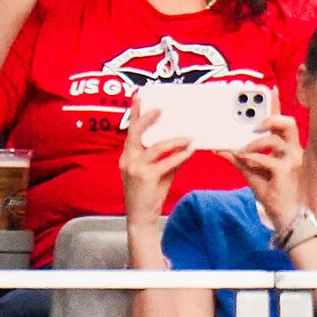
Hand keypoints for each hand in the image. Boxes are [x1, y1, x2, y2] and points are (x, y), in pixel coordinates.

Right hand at [118, 102, 195, 227]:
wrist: (141, 218)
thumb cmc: (148, 196)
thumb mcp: (158, 175)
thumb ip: (169, 160)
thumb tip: (185, 148)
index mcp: (127, 157)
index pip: (130, 131)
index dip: (134, 113)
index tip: (139, 97)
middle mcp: (128, 159)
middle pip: (136, 132)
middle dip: (148, 118)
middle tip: (161, 109)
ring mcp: (135, 168)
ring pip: (156, 147)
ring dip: (175, 141)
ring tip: (188, 137)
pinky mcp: (146, 177)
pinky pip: (166, 162)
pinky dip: (180, 156)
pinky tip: (189, 151)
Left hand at [231, 111, 304, 234]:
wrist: (286, 218)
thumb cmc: (273, 194)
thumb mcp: (252, 174)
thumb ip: (238, 160)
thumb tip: (220, 148)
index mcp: (286, 148)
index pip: (282, 123)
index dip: (277, 105)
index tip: (269, 89)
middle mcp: (292, 152)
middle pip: (288, 124)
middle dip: (270, 117)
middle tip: (252, 123)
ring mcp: (292, 162)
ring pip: (277, 140)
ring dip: (255, 142)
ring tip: (241, 149)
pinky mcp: (287, 175)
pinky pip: (270, 161)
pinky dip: (254, 158)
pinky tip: (244, 159)